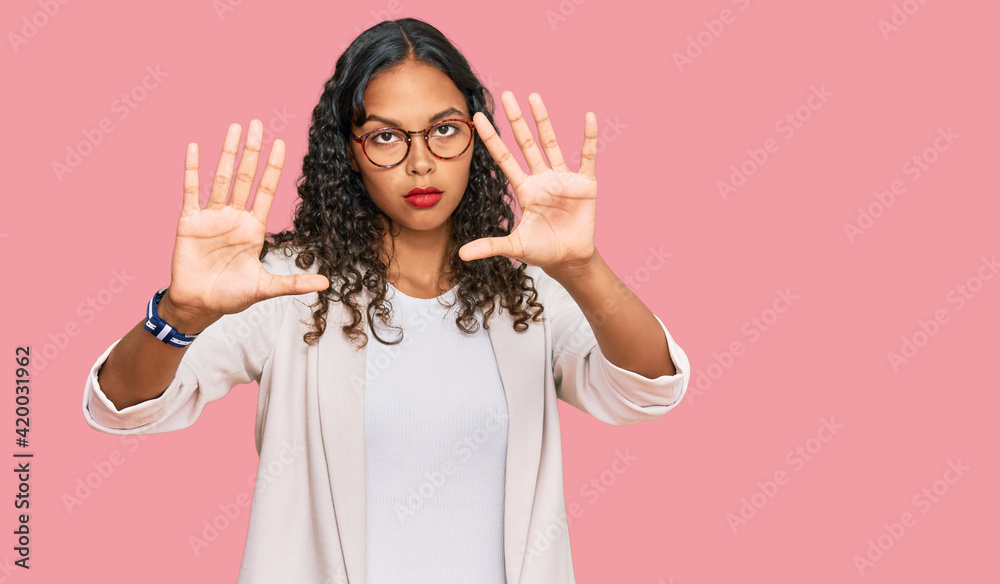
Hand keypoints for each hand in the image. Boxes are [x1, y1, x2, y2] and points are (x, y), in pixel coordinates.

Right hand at [163, 120, 328, 329]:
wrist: (199, 305)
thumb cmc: (231, 296)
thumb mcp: (265, 288)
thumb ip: (293, 283)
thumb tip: (326, 284)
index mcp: (253, 228)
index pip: (266, 190)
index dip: (273, 168)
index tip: (281, 143)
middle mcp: (234, 217)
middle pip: (246, 177)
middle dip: (253, 151)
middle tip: (258, 123)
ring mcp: (212, 217)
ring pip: (222, 178)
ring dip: (228, 153)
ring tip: (235, 128)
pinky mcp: (189, 222)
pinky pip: (191, 191)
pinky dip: (192, 170)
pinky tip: (196, 148)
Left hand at [458, 91, 597, 273]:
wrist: (570, 259)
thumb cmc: (543, 251)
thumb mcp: (515, 247)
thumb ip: (490, 245)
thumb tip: (460, 255)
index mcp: (525, 189)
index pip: (504, 158)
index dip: (492, 138)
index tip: (479, 117)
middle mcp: (542, 179)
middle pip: (526, 143)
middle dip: (516, 120)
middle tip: (506, 95)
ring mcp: (563, 179)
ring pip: (551, 144)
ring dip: (543, 121)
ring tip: (533, 97)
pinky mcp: (585, 184)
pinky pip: (587, 157)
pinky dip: (588, 138)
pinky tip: (588, 117)